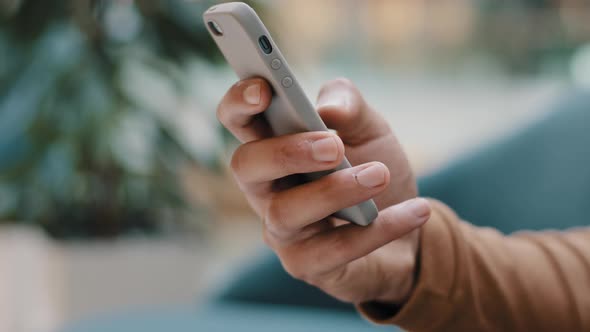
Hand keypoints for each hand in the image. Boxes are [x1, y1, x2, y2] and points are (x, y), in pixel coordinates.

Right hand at [216, 77, 430, 303]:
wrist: (409, 227)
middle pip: (246, 165)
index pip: (238, 120)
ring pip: (286, 211)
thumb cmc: (373, 168)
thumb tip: (328, 109)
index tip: (263, 89)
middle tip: (333, 146)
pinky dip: (379, 229)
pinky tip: (416, 210)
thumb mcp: (370, 128)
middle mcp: (267, 188)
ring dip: (335, 191)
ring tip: (379, 175)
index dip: (238, 102)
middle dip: (287, 152)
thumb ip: (349, 106)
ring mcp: (282, 230)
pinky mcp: (307, 264)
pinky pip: (334, 249)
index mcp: (274, 145)